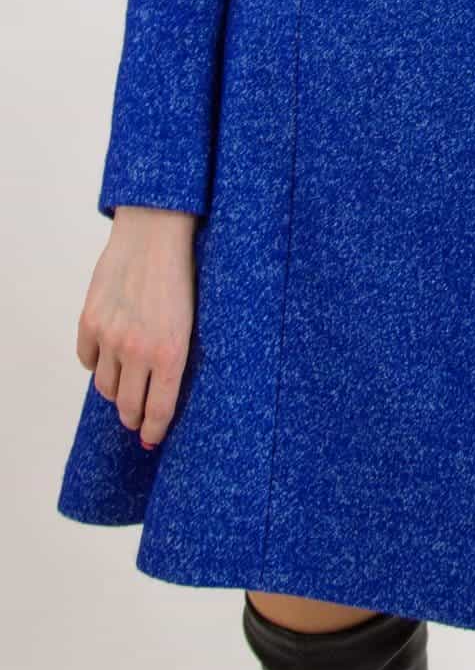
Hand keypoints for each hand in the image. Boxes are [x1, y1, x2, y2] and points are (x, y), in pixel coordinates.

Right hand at [75, 206, 197, 449]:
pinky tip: (108, 357)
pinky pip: (87, 360)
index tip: (151, 438)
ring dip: (115, 392)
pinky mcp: (89, 321)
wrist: (156, 231)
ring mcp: (110, 336)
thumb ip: (178, 354)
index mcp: (172, 351)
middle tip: (136, 420)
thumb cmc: (183, 273)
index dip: (154, 430)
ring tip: (125, 386)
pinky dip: (96, 363)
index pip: (159, 410)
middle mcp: (138, 349)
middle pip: (128, 406)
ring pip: (106, 387)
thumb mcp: (192, 319)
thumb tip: (165, 391)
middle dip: (133, 419)